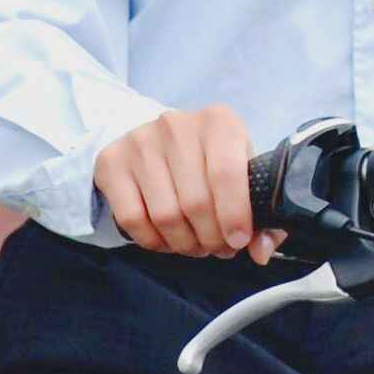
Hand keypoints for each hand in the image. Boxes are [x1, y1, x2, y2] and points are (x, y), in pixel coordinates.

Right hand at [95, 104, 273, 260]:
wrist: (156, 140)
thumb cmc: (208, 160)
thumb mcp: (242, 174)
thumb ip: (261, 214)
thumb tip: (260, 251)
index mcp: (219, 122)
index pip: (226, 174)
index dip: (234, 216)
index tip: (238, 240)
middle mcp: (177, 126)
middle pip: (195, 202)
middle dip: (211, 237)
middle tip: (216, 246)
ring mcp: (140, 141)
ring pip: (165, 216)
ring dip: (184, 243)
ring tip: (194, 243)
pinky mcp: (112, 162)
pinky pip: (132, 219)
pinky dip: (153, 241)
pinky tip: (166, 238)